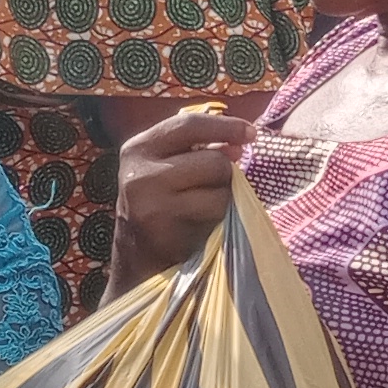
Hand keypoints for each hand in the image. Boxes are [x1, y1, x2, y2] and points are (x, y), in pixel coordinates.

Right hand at [109, 110, 259, 283]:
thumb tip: (238, 143)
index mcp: (138, 149)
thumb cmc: (159, 209)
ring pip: (219, 188)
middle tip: (208, 190)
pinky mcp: (166, 228)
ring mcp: (150, 201)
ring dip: (222, 199)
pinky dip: (217, 220)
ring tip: (200, 210)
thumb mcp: (164, 170)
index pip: (189, 125)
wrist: (136, 262)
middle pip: (213, 160)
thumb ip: (195, 150)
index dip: (226, 126)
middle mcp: (139, 172)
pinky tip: (198, 227)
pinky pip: (216, 214)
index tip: (252, 133)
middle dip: (224, 174)